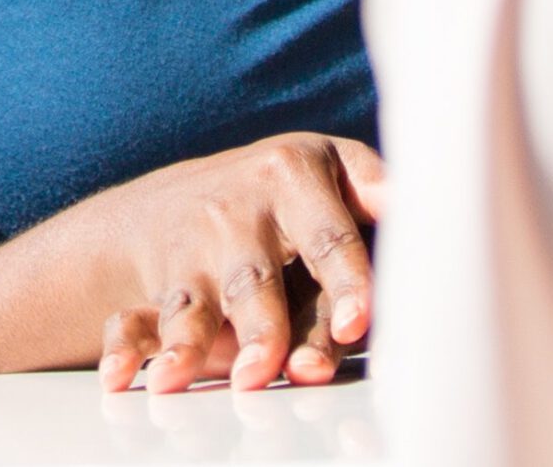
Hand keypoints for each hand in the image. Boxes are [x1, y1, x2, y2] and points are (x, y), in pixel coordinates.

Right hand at [87, 133, 386, 394]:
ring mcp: (196, 244)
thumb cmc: (285, 195)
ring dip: (194, 345)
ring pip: (199, 303)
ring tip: (189, 382)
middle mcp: (242, 207)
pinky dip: (129, 350)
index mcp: (297, 172)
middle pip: (258, 278)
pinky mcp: (160, 280)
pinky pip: (137, 319)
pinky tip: (125, 379)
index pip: (329, 234)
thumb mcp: (330, 169)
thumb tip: (426, 204)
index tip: (357, 322)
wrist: (176, 198)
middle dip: (266, 327)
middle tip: (278, 372)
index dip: (343, 280)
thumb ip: (374, 189)